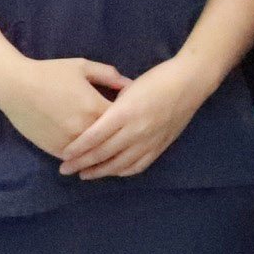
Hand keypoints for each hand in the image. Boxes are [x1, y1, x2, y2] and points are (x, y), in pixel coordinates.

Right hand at [0, 56, 126, 157]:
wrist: (14, 86)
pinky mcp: (54, 149)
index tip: (133, 116)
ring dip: (104, 153)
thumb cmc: (49, 73)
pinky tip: (92, 157)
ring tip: (114, 152)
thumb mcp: (82, 67)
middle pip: (112, 140)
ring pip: (95, 154)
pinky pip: (76, 159)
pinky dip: (84, 158)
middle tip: (127, 138)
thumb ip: (108, 75)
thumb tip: (131, 85)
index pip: (124, 119)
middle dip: (120, 138)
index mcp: (95, 107)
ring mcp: (69, 142)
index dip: (130, 117)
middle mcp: (85, 128)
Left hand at [57, 57, 216, 177]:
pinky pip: (139, 165)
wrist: (190, 83)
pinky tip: (113, 172)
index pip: (94, 137)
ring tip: (85, 174)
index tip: (63, 155)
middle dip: (81, 164)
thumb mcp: (128, 88)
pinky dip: (123, 171)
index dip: (77, 149)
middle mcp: (136, 130)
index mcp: (125, 113)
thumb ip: (112, 108)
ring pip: (120, 164)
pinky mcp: (160, 146)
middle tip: (65, 169)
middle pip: (103, 153)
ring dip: (100, 171)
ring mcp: (150, 141)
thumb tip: (95, 123)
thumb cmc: (156, 79)